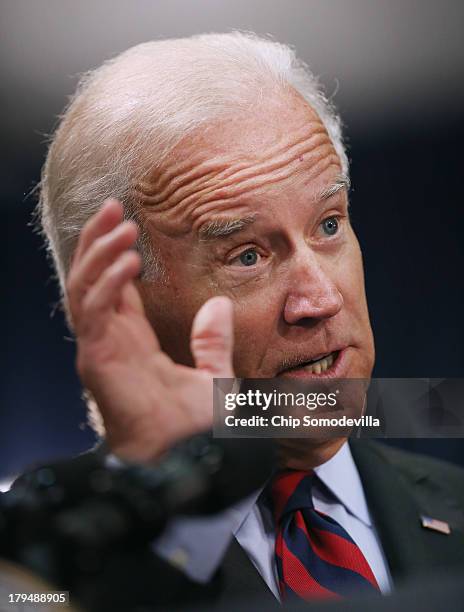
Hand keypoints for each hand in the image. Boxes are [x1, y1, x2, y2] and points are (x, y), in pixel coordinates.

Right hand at [66, 199, 234, 462]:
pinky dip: (107, 283)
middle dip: (97, 241)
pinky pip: (95, 312)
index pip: (114, 286)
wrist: (188, 459)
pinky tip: (128, 262)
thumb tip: (219, 304)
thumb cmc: (196, 427)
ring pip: (85, 289)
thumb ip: (213, 340)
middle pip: (92, 280)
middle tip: (111, 207)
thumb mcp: (214, 373)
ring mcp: (101, 348)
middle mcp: (111, 340)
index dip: (115, 254)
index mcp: (133, 340)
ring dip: (98, 253)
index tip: (128, 222)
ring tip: (118, 223)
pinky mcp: (99, 359)